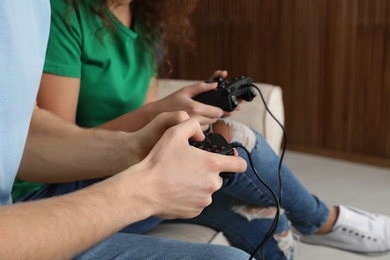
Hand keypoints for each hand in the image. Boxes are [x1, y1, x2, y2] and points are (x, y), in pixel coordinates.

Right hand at [127, 118, 246, 219]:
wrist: (143, 189)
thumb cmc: (158, 161)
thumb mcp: (174, 133)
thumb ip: (191, 125)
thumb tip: (201, 132)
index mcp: (211, 165)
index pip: (239, 165)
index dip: (236, 160)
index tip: (231, 160)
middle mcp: (212, 184)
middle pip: (218, 176)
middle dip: (207, 171)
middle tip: (188, 166)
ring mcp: (204, 200)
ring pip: (206, 189)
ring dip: (198, 184)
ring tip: (178, 178)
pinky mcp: (194, 211)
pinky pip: (197, 201)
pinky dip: (189, 196)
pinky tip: (175, 190)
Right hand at [158, 82, 223, 127]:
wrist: (157, 114)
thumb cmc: (170, 102)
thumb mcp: (185, 90)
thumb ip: (201, 86)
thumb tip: (215, 85)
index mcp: (196, 108)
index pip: (218, 112)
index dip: (220, 109)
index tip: (217, 106)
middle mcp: (195, 119)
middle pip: (215, 119)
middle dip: (214, 113)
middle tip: (206, 108)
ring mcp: (192, 128)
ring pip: (209, 125)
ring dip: (208, 119)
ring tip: (199, 113)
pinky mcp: (190, 134)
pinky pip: (202, 130)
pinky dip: (202, 125)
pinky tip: (195, 120)